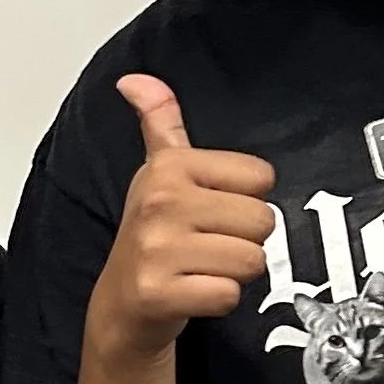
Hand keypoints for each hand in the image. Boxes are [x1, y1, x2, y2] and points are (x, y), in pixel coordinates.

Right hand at [84, 75, 276, 368]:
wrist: (122, 304)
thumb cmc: (151, 237)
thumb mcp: (157, 173)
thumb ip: (160, 121)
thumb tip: (135, 78)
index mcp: (169, 166)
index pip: (261, 177)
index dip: (245, 200)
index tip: (210, 211)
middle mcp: (160, 202)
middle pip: (262, 220)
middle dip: (244, 240)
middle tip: (207, 245)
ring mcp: (157, 249)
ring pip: (251, 260)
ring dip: (234, 272)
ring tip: (201, 268)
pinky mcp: (159, 293)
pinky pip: (229, 294)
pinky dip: (219, 300)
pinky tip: (194, 292)